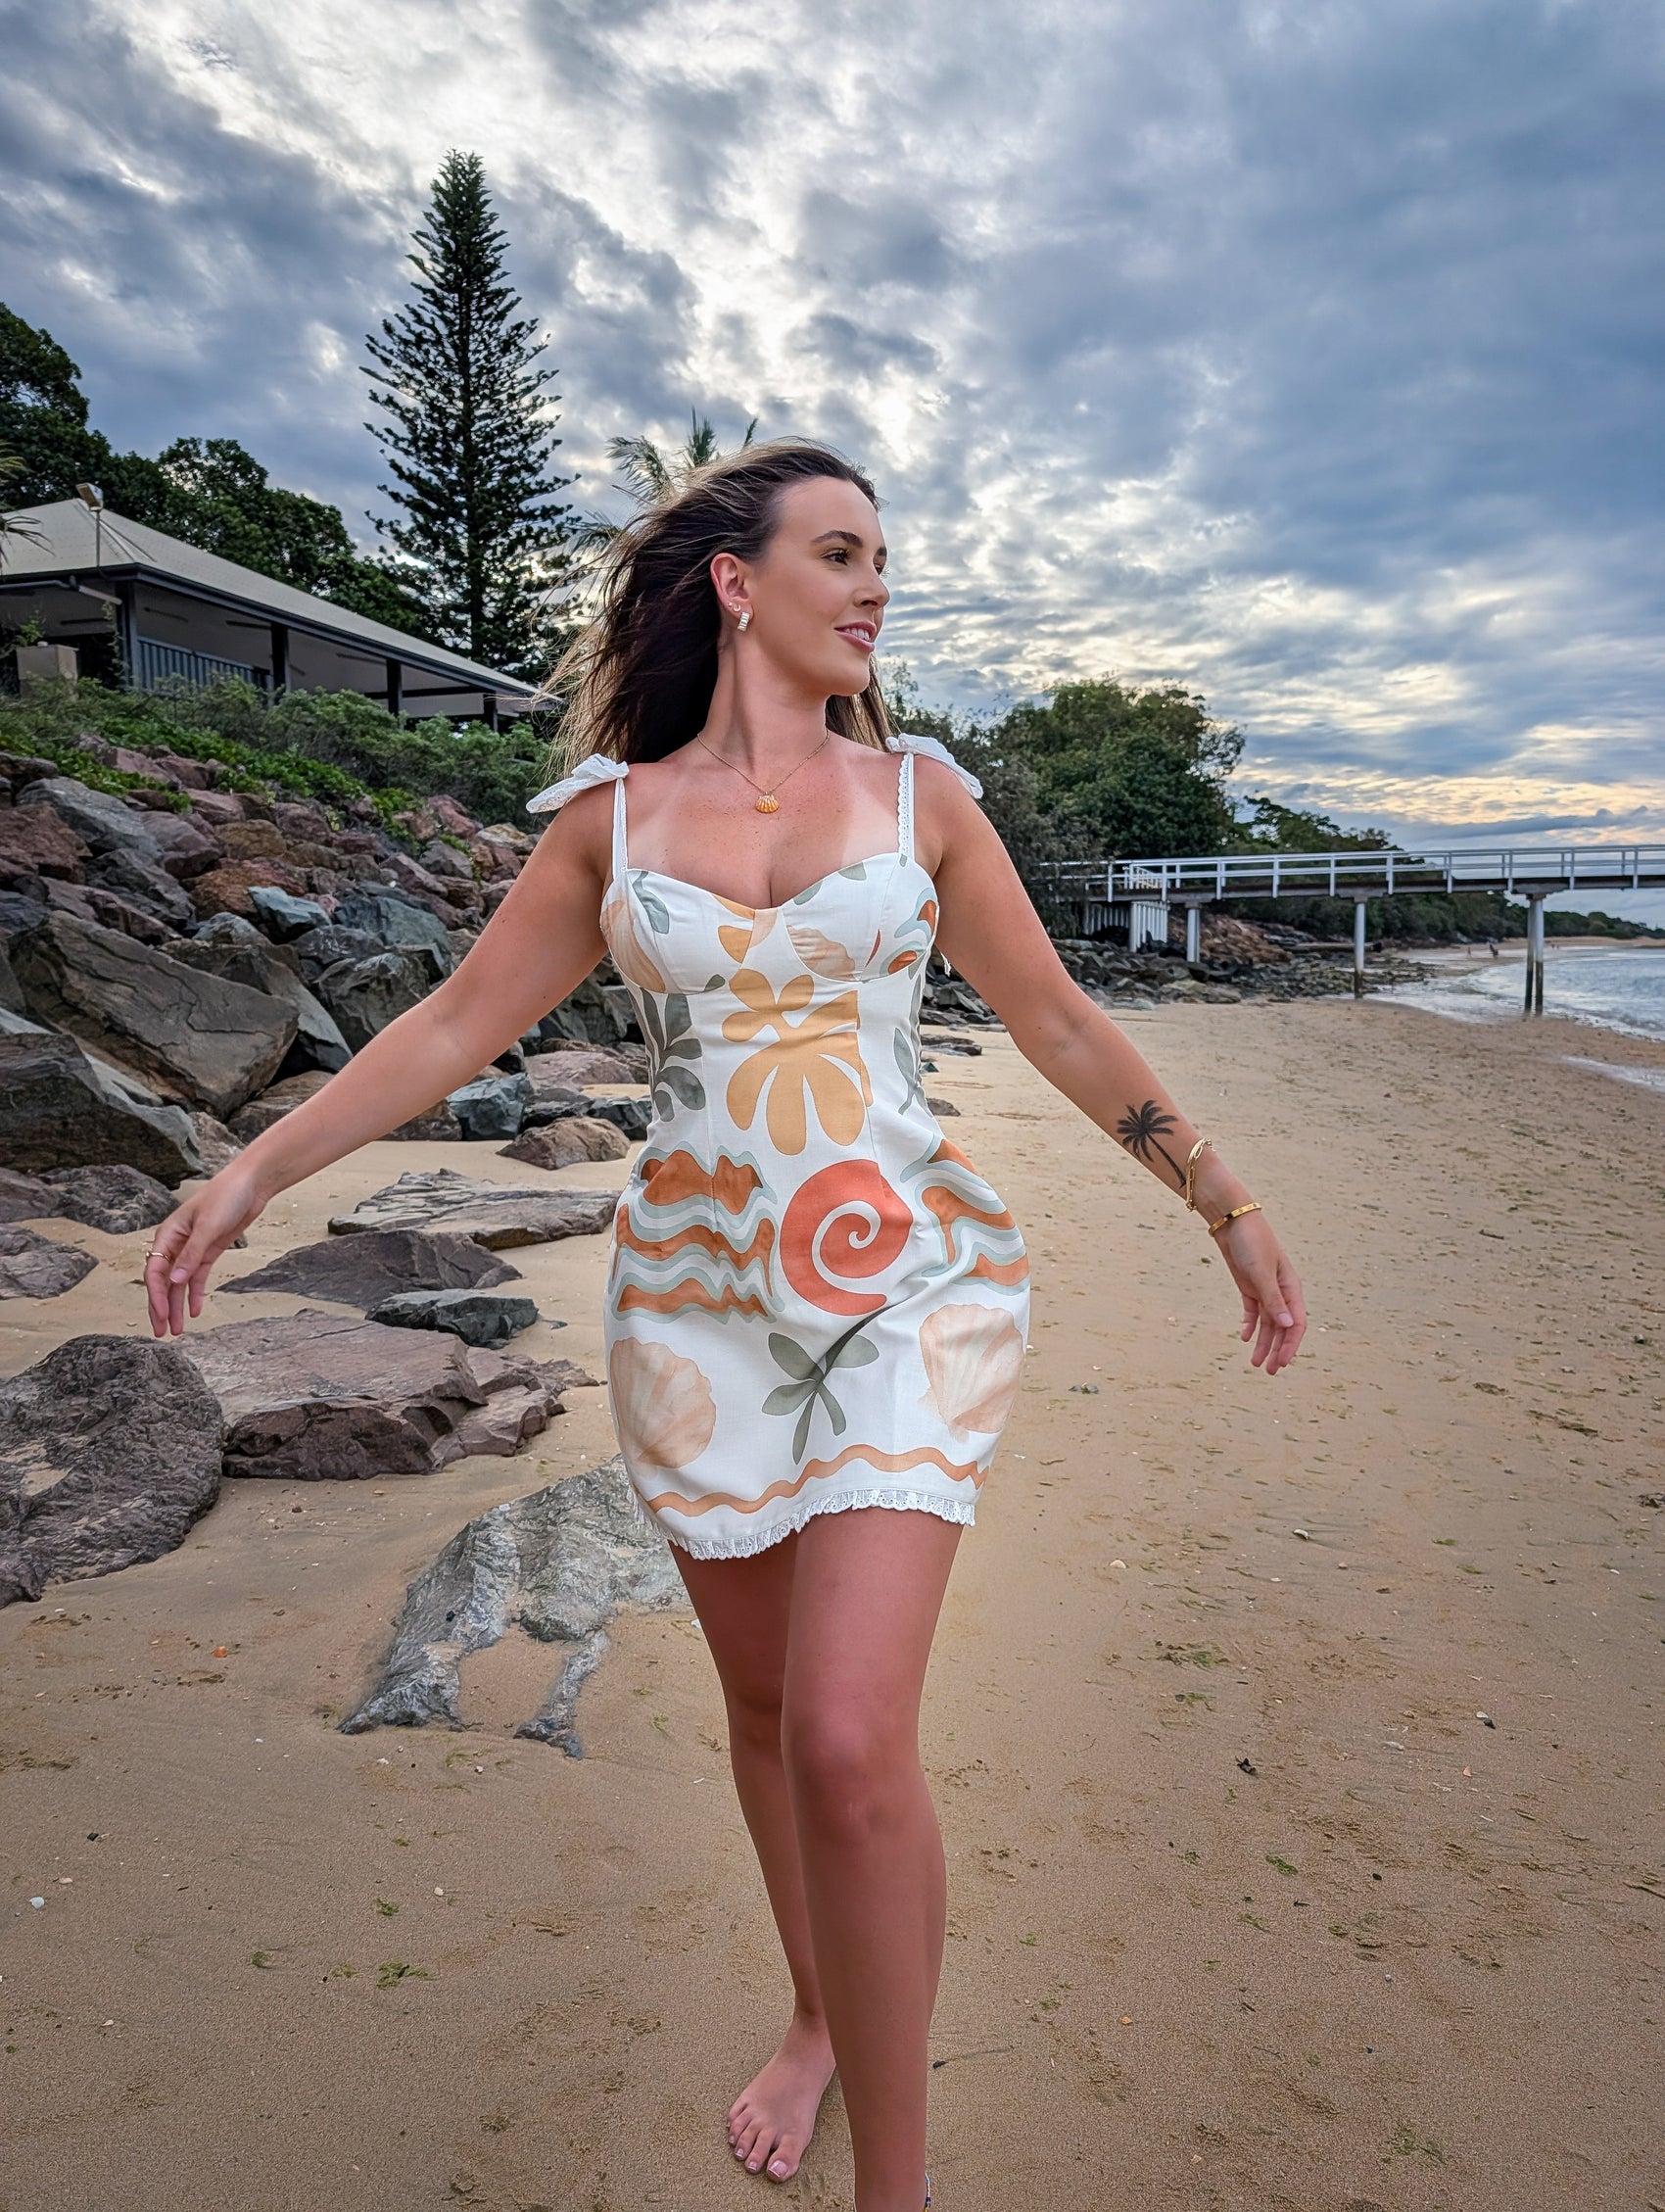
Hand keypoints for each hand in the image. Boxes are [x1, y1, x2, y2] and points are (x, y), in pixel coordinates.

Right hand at [144, 1163, 268, 1336]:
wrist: (251, 1185)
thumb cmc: (225, 1196)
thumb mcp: (208, 1226)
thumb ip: (191, 1254)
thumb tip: (175, 1280)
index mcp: (168, 1234)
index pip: (156, 1271)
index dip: (156, 1295)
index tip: (160, 1314)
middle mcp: (176, 1244)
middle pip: (164, 1281)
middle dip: (161, 1307)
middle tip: (162, 1331)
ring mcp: (193, 1249)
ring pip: (180, 1283)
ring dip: (177, 1306)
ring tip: (176, 1329)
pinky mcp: (209, 1252)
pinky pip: (197, 1278)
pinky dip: (195, 1294)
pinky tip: (194, 1311)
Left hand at [1213, 1210, 1305, 1374]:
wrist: (1232, 1221)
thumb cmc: (1252, 1243)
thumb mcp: (1262, 1273)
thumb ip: (1274, 1301)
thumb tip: (1288, 1326)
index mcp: (1291, 1288)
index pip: (1296, 1323)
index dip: (1291, 1345)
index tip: (1283, 1363)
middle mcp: (1281, 1291)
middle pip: (1282, 1327)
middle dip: (1278, 1350)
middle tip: (1270, 1371)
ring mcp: (1264, 1289)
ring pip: (1267, 1323)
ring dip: (1263, 1343)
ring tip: (1256, 1363)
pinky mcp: (1248, 1286)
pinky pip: (1252, 1312)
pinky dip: (1250, 1325)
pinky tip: (1245, 1338)